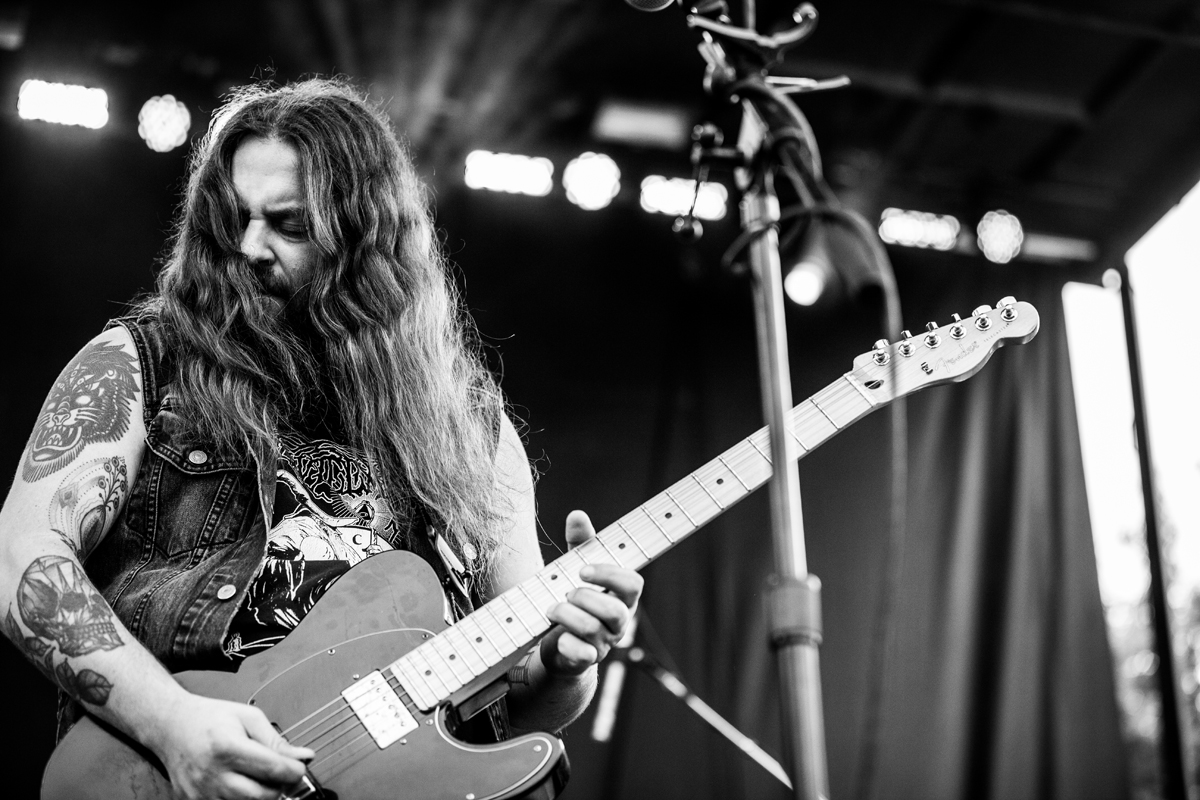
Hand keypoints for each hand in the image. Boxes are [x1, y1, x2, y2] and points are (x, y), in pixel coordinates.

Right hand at [149, 691, 313, 799]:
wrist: (170, 725)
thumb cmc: (208, 718)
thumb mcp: (247, 717)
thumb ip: (276, 740)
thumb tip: (302, 756)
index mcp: (228, 748)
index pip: (274, 769)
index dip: (294, 771)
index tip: (298, 767)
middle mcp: (212, 774)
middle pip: (263, 796)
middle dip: (279, 786)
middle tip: (279, 773)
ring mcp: (200, 793)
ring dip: (261, 795)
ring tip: (258, 777)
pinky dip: (241, 799)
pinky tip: (241, 785)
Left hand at [540, 510, 643, 676]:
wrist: (557, 645)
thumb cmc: (573, 601)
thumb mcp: (575, 569)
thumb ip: (580, 544)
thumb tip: (577, 515)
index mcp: (622, 598)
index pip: (633, 585)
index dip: (610, 575)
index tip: (583, 570)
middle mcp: (618, 623)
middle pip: (615, 611)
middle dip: (585, 598)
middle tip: (567, 593)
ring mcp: (604, 644)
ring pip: (592, 629)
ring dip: (566, 614)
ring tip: (552, 609)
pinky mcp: (585, 661)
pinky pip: (582, 655)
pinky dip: (567, 644)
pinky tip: (557, 636)